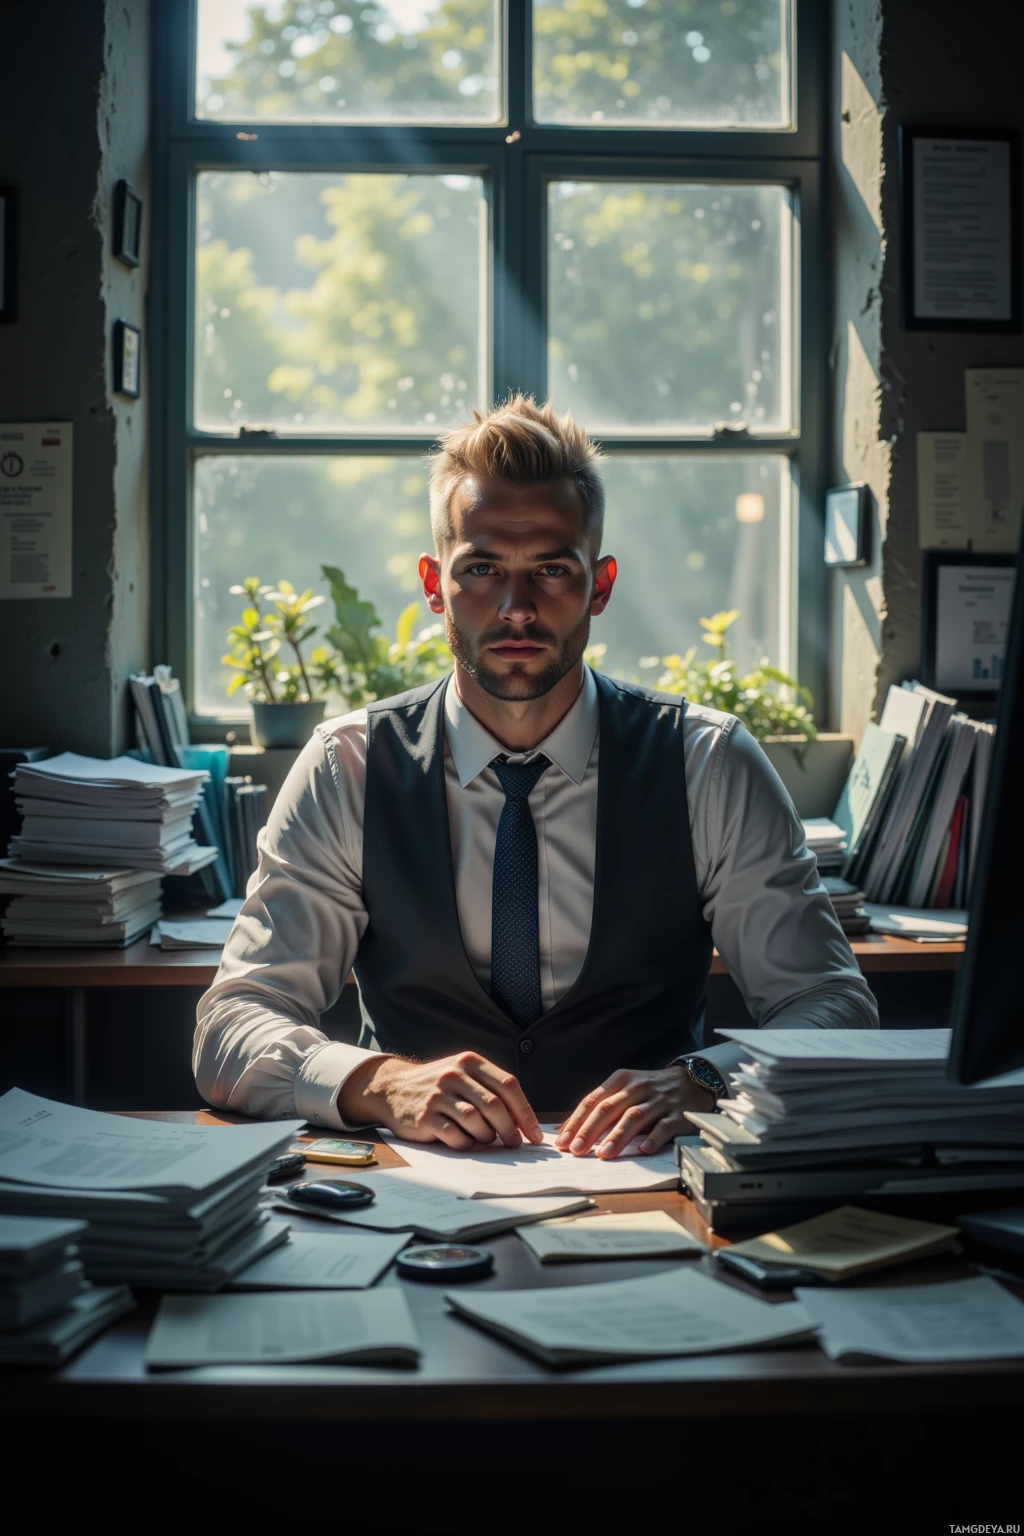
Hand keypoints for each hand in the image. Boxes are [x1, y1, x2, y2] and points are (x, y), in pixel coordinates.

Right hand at [337, 1051, 544, 1151]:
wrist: (392, 1088)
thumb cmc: (438, 1086)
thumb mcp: (463, 1073)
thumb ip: (490, 1089)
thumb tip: (523, 1120)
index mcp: (469, 1062)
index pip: (508, 1085)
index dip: (525, 1112)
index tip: (534, 1134)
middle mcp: (454, 1075)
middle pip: (495, 1105)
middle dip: (509, 1129)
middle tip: (514, 1144)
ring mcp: (438, 1096)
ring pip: (476, 1122)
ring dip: (486, 1136)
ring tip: (485, 1139)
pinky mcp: (424, 1117)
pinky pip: (455, 1136)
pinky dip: (466, 1143)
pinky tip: (465, 1141)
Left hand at [556, 1065, 713, 1158]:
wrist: (691, 1081)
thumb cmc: (651, 1090)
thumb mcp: (625, 1089)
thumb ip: (600, 1107)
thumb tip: (567, 1129)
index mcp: (621, 1080)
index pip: (593, 1101)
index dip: (576, 1121)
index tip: (564, 1141)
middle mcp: (638, 1087)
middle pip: (609, 1109)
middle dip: (590, 1131)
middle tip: (577, 1150)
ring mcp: (659, 1100)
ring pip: (634, 1117)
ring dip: (618, 1136)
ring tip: (604, 1154)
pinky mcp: (678, 1114)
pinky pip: (664, 1127)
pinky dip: (653, 1138)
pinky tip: (644, 1150)